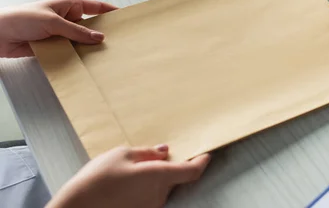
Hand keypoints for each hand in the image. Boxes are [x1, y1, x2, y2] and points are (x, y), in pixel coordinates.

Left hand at [0, 0, 116, 57]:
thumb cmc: (21, 18)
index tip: (125, 17)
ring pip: (80, 41)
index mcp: (69, 5)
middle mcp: (67, 19)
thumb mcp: (53, 22)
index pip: (96, 6)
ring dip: (87, 48)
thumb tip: (99, 38)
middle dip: (101, 34)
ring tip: (104, 56)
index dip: (111, 10)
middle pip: (90, 26)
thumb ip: (76, 31)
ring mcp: (60, 33)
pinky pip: (69, 52)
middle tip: (118, 42)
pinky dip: (75, 57)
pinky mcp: (53, 47)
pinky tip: (84, 63)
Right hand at [47, 145, 210, 207]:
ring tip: (130, 171)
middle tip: (153, 156)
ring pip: (161, 188)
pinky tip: (125, 184)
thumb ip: (147, 152)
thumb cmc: (97, 179)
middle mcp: (159, 195)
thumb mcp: (122, 154)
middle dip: (169, 167)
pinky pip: (149, 198)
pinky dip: (144, 189)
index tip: (206, 154)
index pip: (192, 171)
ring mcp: (150, 207)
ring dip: (154, 179)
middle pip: (175, 178)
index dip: (202, 162)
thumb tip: (164, 152)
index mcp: (159, 176)